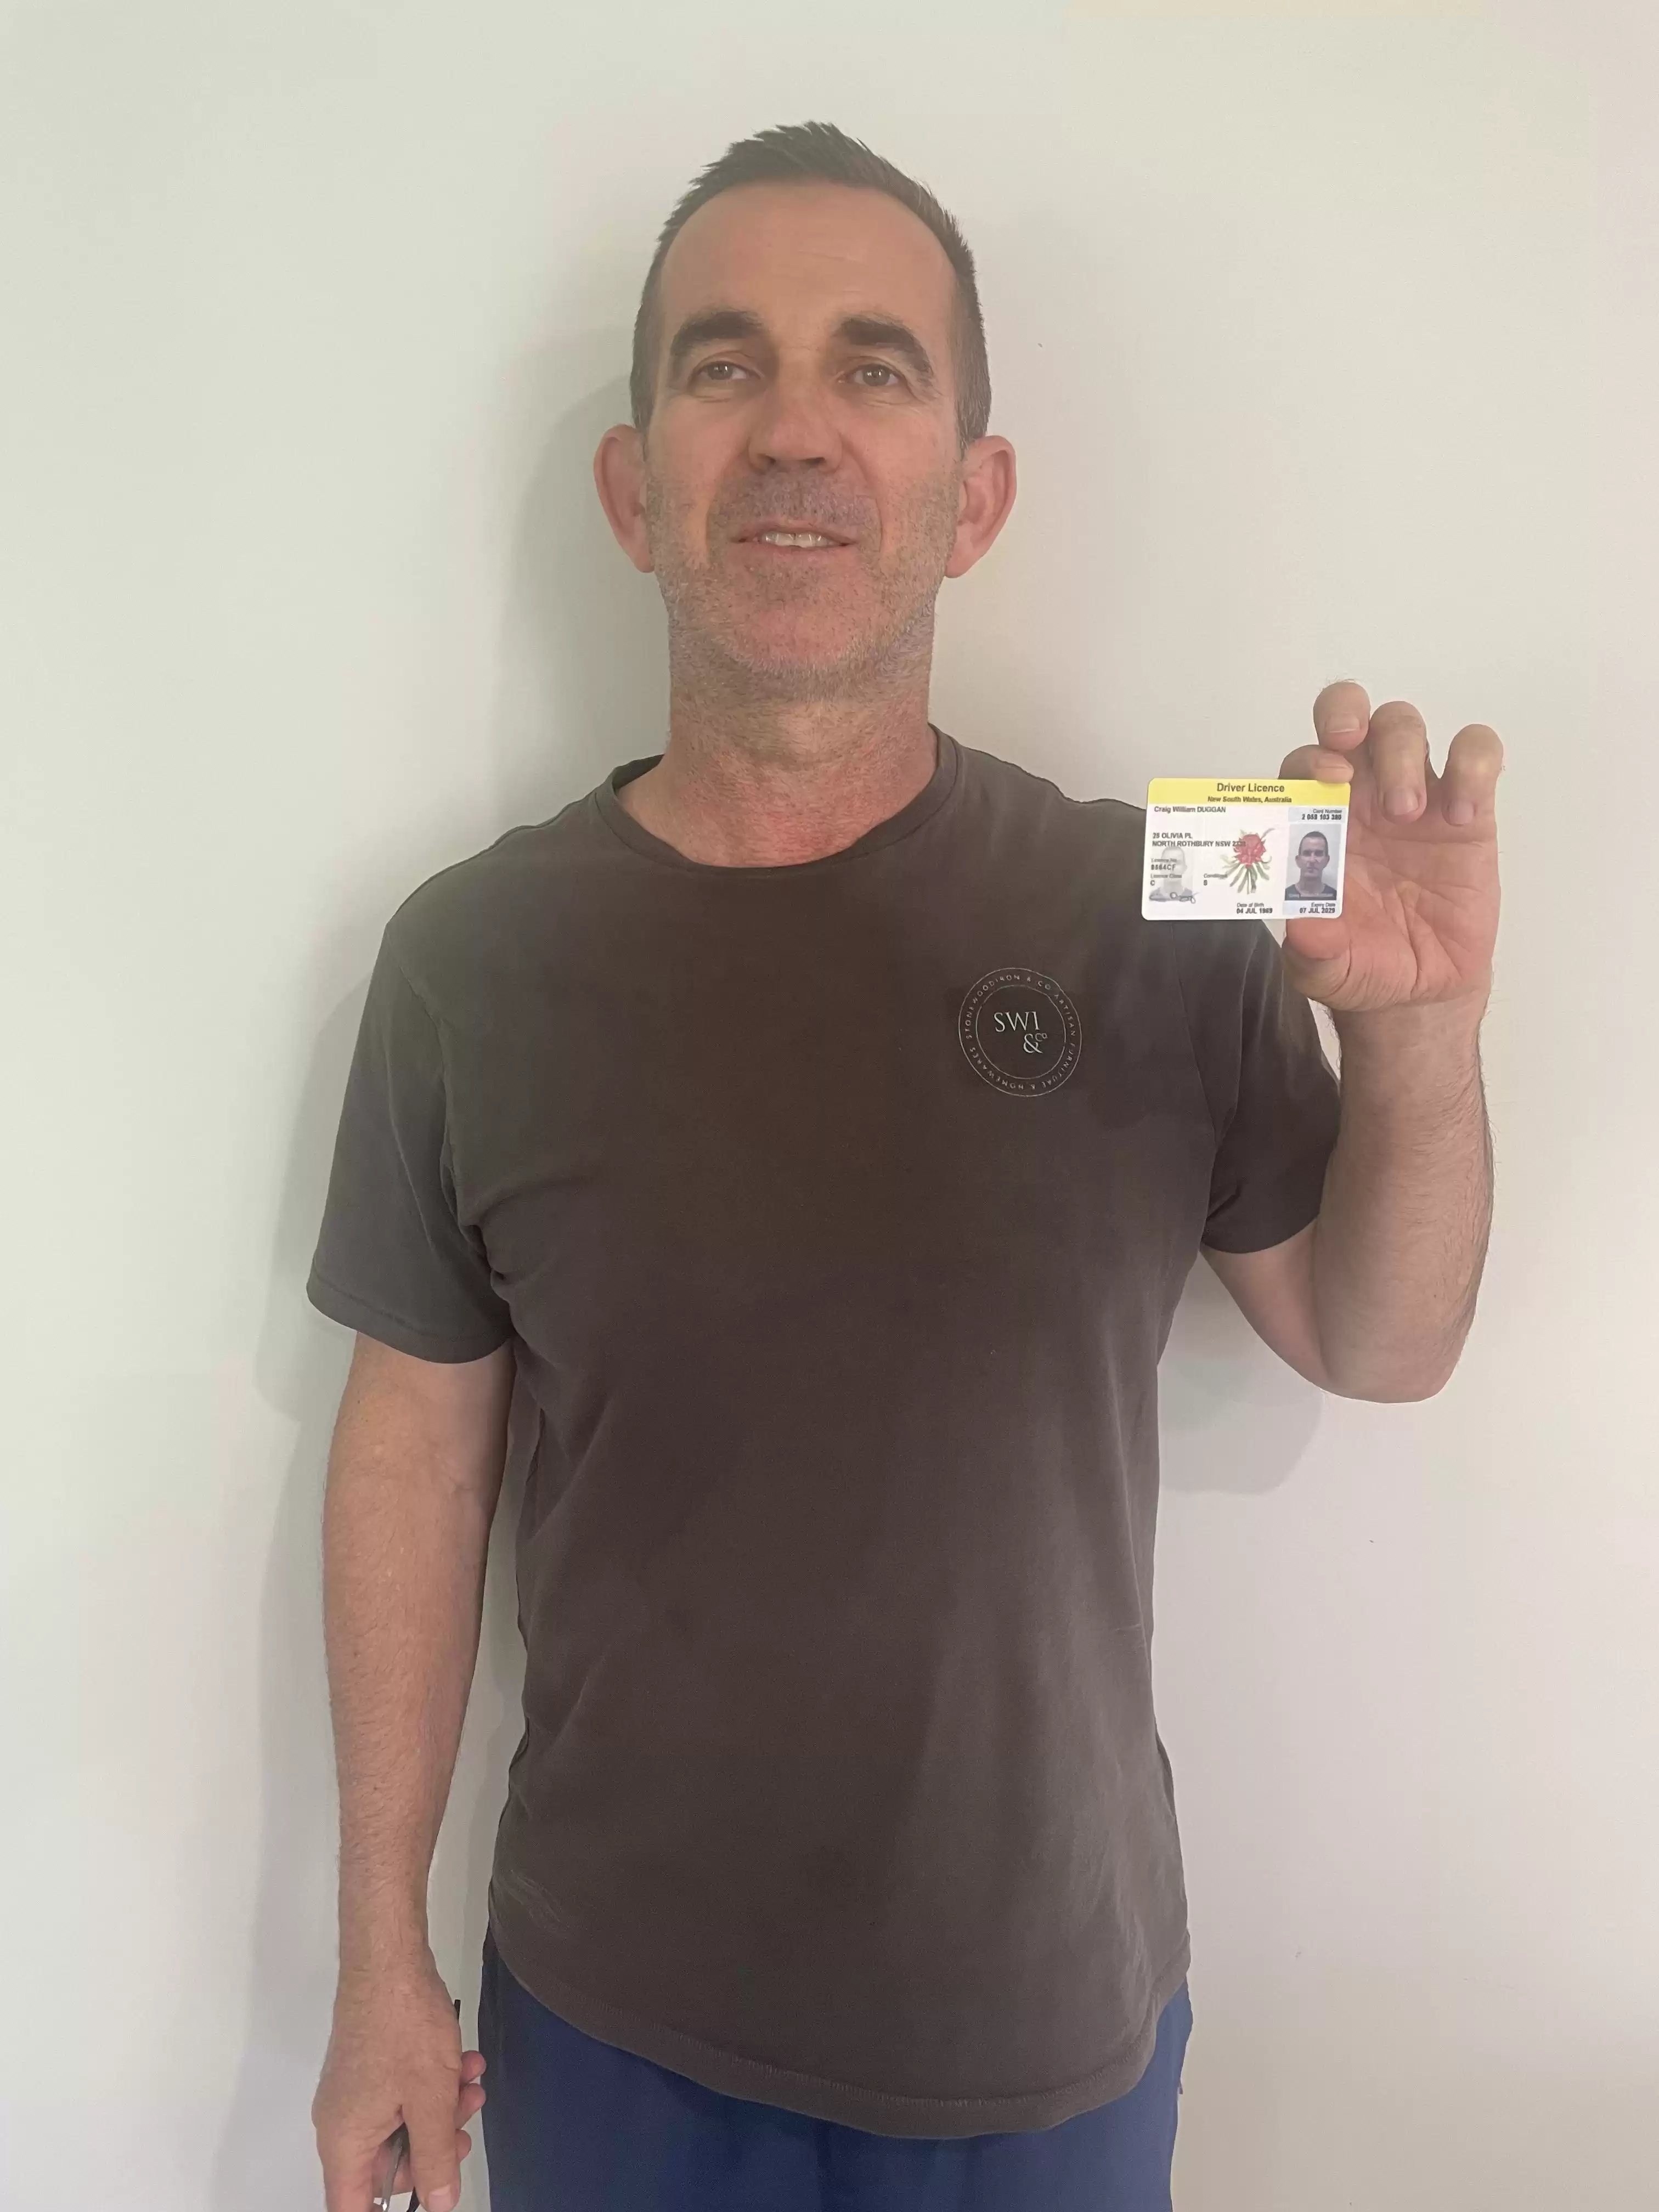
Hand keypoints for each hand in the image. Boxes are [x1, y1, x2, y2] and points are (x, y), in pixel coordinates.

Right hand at [313, 1948, 485, 2211]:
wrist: (389, 1958)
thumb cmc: (404, 2027)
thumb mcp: (431, 2100)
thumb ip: (436, 2158)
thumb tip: (439, 2202)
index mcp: (344, 2143)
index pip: (353, 2207)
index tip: (425, 2196)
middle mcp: (341, 2123)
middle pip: (387, 2165)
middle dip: (433, 2146)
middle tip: (465, 2124)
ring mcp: (354, 2092)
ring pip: (401, 2124)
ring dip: (441, 2108)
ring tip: (471, 2081)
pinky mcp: (369, 2066)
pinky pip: (400, 2093)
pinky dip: (432, 2083)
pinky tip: (462, 2062)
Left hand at [1277, 680, 1501, 1012]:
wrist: (1420, 988)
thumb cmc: (1362, 962)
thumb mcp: (1325, 970)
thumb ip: (1311, 950)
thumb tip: (1302, 927)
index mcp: (1316, 823)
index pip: (1301, 765)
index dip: (1308, 758)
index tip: (1324, 778)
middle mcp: (1360, 796)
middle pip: (1350, 718)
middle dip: (1346, 713)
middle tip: (1350, 743)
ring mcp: (1415, 795)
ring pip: (1404, 725)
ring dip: (1402, 752)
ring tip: (1409, 812)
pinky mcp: (1469, 808)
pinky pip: (1477, 754)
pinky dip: (1474, 766)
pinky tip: (1464, 815)